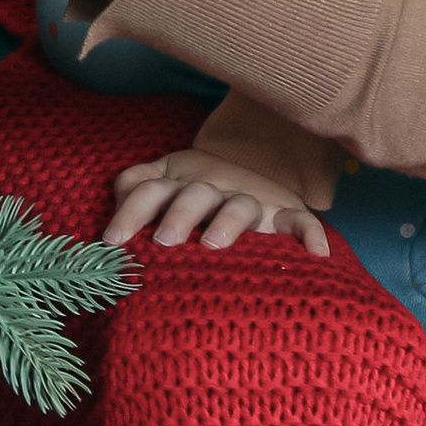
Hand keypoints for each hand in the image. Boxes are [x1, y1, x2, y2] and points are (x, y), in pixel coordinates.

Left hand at [105, 91, 337, 252]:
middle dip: (179, 213)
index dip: (130, 211)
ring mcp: (250, 201)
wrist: (250, 170)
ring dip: (229, 221)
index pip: (150, 190)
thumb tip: (110, 223)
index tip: (112, 241)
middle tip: (165, 240)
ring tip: (214, 244)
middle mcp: (214, 189)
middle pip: (195, 194)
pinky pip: (301, 221)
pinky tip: (316, 254)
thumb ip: (134, 192)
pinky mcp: (283, 213)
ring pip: (241, 205)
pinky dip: (310, 233)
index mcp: (179, 183)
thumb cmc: (191, 194)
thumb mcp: (161, 185)